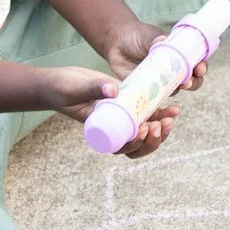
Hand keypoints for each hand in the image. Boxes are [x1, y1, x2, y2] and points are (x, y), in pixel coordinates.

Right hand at [40, 62, 181, 158]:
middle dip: (153, 139)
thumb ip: (92, 88)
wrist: (55, 82)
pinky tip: (174, 110)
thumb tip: (114, 89)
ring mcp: (120, 117)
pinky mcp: (126, 103)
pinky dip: (160, 114)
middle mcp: (112, 129)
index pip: (121, 148)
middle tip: (162, 124)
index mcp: (100, 132)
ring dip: (160, 130)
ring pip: (144, 133)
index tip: (143, 129)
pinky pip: (145, 114)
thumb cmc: (60, 89)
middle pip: (137, 146)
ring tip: (171, 118)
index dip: (136, 144)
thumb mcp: (74, 89)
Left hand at [101, 15, 206, 92]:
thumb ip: (156, 38)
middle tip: (188, 81)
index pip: (196, 63)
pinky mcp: (149, 90)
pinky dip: (160, 101)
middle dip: (194, 83)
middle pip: (192, 81)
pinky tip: (159, 100)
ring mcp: (162, 80)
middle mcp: (174, 69)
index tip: (199, 68)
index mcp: (180, 54)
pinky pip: (157, 98)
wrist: (117, 44)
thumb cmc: (137, 36)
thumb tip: (161, 41)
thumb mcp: (148, 35)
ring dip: (178, 91)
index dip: (201, 67)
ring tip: (177, 88)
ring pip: (176, 90)